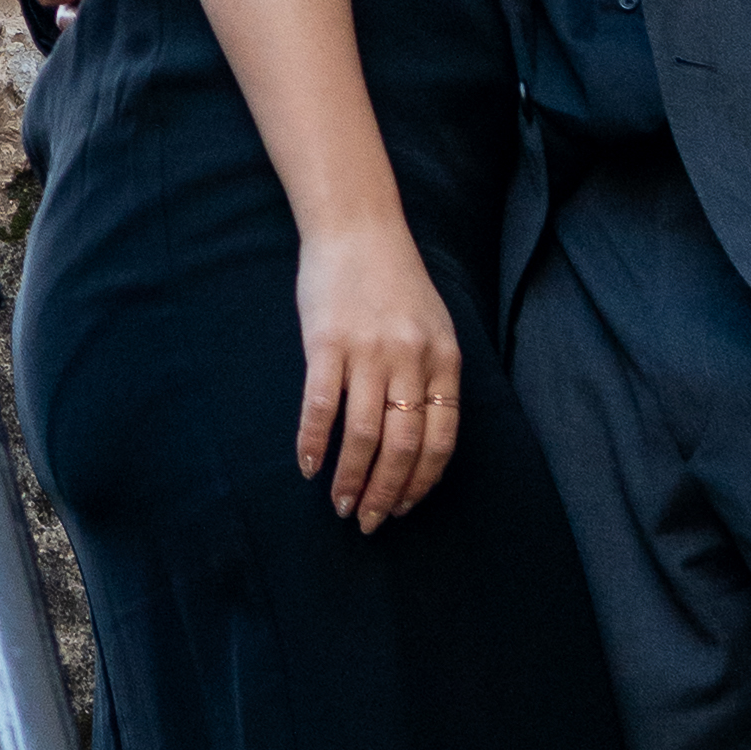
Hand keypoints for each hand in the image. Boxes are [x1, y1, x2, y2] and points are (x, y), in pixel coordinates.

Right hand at [293, 210, 462, 531]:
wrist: (357, 227)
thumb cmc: (394, 281)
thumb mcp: (433, 327)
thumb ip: (432, 376)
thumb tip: (420, 442)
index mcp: (443, 359)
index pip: (440, 440)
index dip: (422, 482)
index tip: (405, 507)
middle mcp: (410, 359)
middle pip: (403, 446)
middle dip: (387, 494)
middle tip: (370, 522)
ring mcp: (367, 350)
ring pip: (363, 435)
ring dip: (351, 479)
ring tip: (340, 504)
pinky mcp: (326, 341)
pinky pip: (320, 405)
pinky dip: (313, 442)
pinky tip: (307, 465)